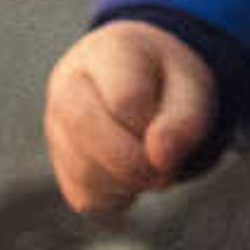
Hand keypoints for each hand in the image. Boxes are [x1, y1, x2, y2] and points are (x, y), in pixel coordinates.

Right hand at [44, 20, 217, 219]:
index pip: (125, 100)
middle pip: (85, 128)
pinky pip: (85, 197)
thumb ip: (184, 121)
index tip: (174, 136)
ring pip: (83, 170)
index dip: (156, 130)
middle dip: (135, 162)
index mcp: (106, 51)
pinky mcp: (60, 163)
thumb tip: (160, 159)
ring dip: (130, 183)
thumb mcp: (192, 89)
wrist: (144, 83)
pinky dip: (118, 197)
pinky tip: (132, 178)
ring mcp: (56, 125)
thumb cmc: (168, 84)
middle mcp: (68, 84)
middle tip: (165, 170)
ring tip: (151, 166)